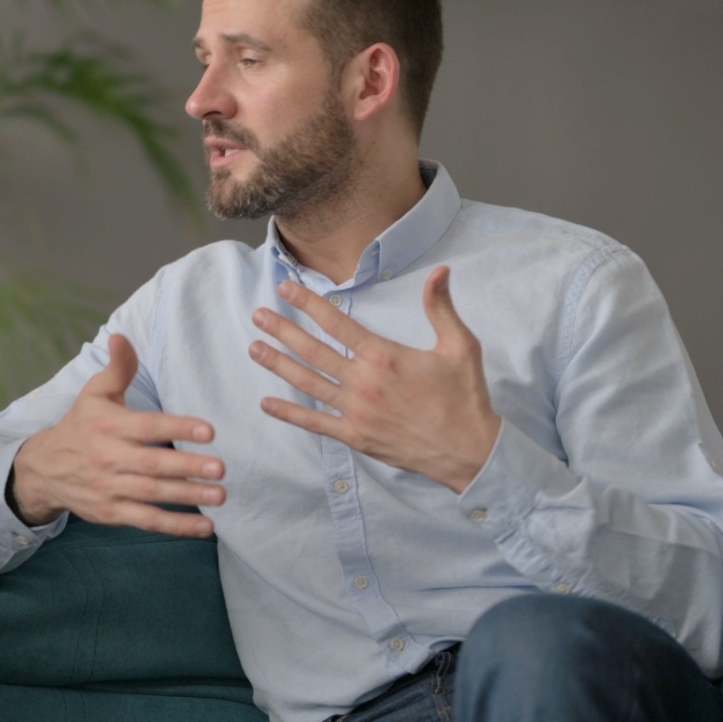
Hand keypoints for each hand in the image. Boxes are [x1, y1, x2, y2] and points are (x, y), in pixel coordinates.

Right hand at [10, 334, 223, 536]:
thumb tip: (121, 336)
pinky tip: (206, 527)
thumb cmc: (81, 425)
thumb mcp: (95, 393)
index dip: (178, 427)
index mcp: (108, 425)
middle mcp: (108, 457)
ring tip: (220, 495)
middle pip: (152, 464)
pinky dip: (176, 526)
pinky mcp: (111, 513)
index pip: (147, 426)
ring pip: (152, 494)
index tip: (210, 431)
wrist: (44, 469)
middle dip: (187, 466)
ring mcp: (109, 488)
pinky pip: (147, 521)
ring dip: (187, 497)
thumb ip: (118, 368)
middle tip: (221, 468)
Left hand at [249, 267, 500, 493]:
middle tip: (258, 315)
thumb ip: (441, 307)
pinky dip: (290, 414)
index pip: (337, 324)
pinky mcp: (356, 437)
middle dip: (282, 331)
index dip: (308, 305)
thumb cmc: (465, 397)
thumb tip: (441, 271)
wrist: (468, 451)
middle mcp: (363, 383)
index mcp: (384, 357)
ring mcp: (356, 412)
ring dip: (278, 365)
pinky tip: (267, 404)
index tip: (285, 290)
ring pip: (307, 384)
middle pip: (312, 352)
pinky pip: (315, 423)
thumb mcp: (460, 346)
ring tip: (254, 348)